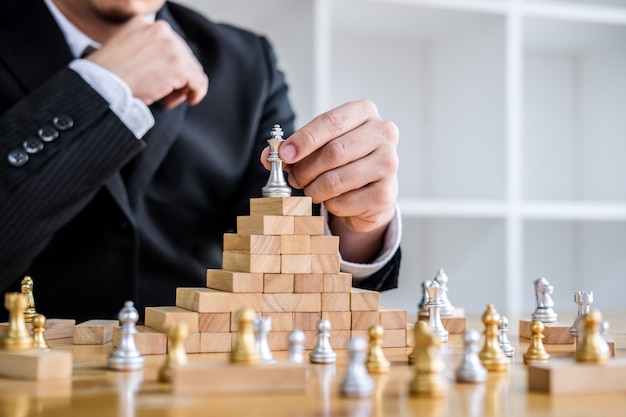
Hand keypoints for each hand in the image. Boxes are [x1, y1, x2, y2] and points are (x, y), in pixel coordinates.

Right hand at [87, 19, 207, 107]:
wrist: (103, 83)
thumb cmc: (109, 74)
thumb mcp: (125, 49)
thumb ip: (145, 49)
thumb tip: (164, 65)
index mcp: (145, 24)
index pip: (170, 45)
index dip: (169, 65)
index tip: (159, 80)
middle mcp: (161, 30)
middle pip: (184, 56)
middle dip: (177, 78)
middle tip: (166, 95)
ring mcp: (172, 47)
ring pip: (192, 69)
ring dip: (184, 87)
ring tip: (169, 99)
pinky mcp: (180, 66)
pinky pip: (199, 81)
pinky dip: (197, 92)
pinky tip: (190, 100)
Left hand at [261, 100, 398, 262]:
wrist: (372, 190)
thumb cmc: (345, 161)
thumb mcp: (321, 146)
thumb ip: (295, 148)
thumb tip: (268, 157)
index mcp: (365, 112)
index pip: (330, 122)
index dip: (304, 140)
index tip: (284, 154)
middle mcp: (383, 133)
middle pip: (333, 152)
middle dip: (305, 169)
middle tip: (293, 178)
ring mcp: (388, 164)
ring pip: (336, 180)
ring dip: (314, 189)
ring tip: (310, 189)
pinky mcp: (386, 194)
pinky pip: (343, 202)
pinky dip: (330, 205)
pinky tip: (333, 199)